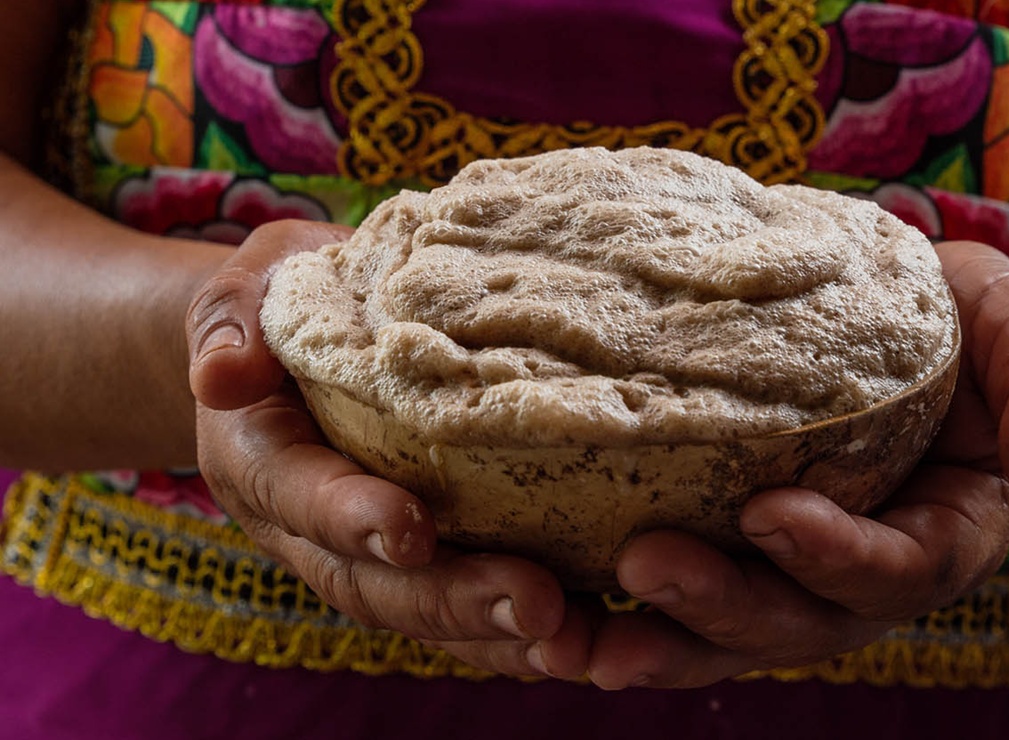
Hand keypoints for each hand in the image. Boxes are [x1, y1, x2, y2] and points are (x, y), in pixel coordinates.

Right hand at [186, 219, 590, 678]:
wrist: (300, 338)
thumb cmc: (285, 299)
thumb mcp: (250, 286)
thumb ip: (231, 322)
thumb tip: (222, 374)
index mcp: (262, 460)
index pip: (297, 497)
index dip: (349, 518)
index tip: (410, 528)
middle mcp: (312, 527)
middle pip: (372, 584)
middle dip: (453, 600)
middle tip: (536, 605)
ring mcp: (368, 552)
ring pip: (425, 612)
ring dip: (499, 636)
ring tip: (576, 640)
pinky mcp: (426, 554)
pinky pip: (466, 611)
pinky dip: (519, 633)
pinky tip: (589, 638)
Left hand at [586, 240, 1008, 688]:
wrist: (933, 337)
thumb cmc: (977, 333)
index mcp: (940, 536)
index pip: (895, 570)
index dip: (835, 554)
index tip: (769, 510)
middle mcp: (861, 576)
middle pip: (794, 620)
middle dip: (719, 605)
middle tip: (643, 565)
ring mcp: (792, 574)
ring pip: (725, 633)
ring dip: (651, 642)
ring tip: (571, 641)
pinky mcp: (734, 551)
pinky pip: (681, 601)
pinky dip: (619, 618)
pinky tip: (553, 621)